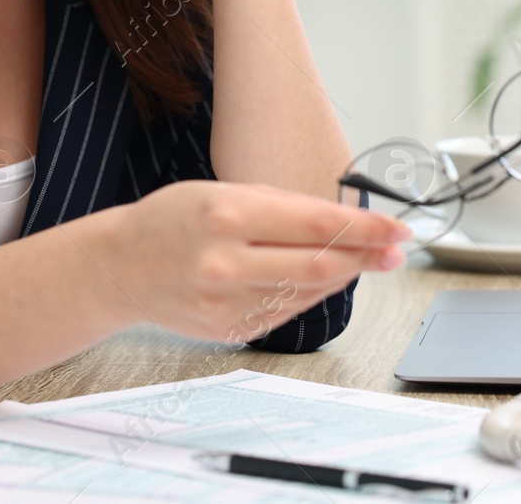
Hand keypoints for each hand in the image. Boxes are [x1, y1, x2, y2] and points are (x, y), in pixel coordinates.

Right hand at [103, 180, 408, 343]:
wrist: (120, 267)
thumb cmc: (172, 220)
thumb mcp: (222, 191)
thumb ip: (282, 206)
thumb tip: (344, 222)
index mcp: (227, 215)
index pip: (317, 225)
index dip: (368, 228)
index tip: (399, 228)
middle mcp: (228, 263)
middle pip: (322, 266)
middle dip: (368, 258)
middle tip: (396, 250)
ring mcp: (228, 303)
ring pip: (309, 293)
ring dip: (343, 276)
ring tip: (361, 259)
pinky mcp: (230, 329)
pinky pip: (287, 311)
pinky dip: (309, 294)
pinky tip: (316, 278)